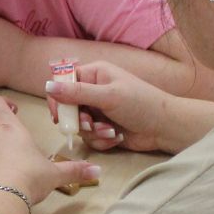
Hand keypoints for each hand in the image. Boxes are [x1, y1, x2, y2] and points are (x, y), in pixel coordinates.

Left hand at [0, 96, 101, 205]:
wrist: (1, 200)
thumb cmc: (29, 178)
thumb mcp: (55, 175)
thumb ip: (74, 171)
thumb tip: (97, 171)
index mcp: (9, 130)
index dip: (2, 104)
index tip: (13, 110)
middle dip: (5, 144)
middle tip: (21, 159)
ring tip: (5, 176)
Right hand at [43, 61, 173, 153]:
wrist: (165, 127)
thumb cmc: (141, 103)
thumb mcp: (108, 96)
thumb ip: (77, 93)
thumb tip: (47, 86)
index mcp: (95, 74)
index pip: (64, 82)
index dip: (57, 98)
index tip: (57, 114)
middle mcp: (94, 90)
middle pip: (67, 106)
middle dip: (77, 119)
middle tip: (88, 124)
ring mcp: (98, 110)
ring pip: (77, 124)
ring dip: (92, 131)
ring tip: (110, 131)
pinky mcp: (102, 128)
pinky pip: (88, 137)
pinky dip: (100, 139)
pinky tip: (115, 137)